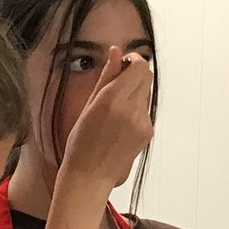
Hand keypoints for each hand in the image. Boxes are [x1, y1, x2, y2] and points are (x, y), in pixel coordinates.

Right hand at [56, 53, 154, 192]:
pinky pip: (145, 110)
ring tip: (114, 109)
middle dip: (135, 74)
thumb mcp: (88, 105)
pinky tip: (119, 124)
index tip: (122, 64)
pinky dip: (135, 109)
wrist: (89, 175)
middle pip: (146, 76)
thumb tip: (116, 52)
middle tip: (118, 83)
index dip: (132, 60)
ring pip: (146, 93)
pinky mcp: (147, 132)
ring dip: (135, 92)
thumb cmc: (80, 143)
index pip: (139, 66)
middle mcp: (131, 109)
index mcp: (112, 99)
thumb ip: (106, 76)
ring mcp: (142, 122)